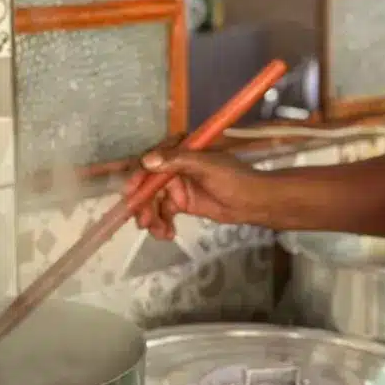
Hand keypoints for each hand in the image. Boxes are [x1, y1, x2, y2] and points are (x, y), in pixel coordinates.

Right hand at [124, 137, 266, 239]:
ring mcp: (177, 185)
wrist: (253, 202)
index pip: (152, 160)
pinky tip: (167, 234)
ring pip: (154, 201)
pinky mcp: (181, 202)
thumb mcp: (206, 166)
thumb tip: (147, 160)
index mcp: (180, 149)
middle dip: (144, 204)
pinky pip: (163, 213)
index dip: (138, 176)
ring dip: (152, 217)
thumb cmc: (233, 178)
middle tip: (143, 222)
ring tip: (159, 232)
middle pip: (149, 184)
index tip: (131, 193)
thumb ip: (177, 161)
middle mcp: (174, 165)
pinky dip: (162, 224)